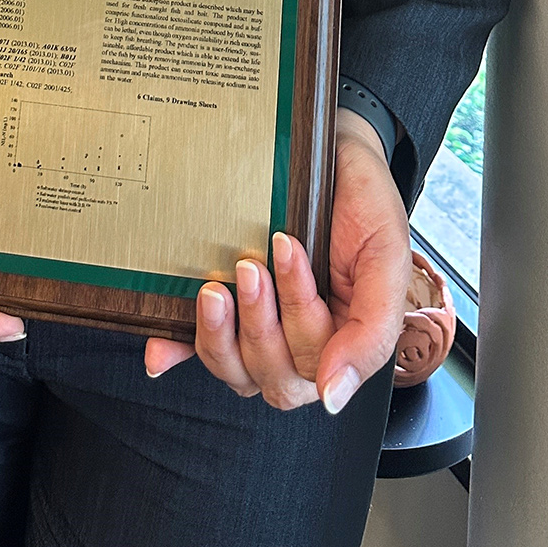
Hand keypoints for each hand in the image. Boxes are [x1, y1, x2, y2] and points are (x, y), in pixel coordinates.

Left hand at [143, 111, 411, 410]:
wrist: (334, 148)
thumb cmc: (364, 201)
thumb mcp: (386, 260)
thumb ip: (372, 333)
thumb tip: (332, 398)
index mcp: (343, 339)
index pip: (315, 362)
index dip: (298, 310)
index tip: (288, 247)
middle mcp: (300, 341)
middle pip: (272, 373)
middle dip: (258, 323)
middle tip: (250, 265)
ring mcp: (260, 325)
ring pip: (234, 369)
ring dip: (219, 336)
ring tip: (214, 288)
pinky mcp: (226, 307)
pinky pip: (195, 347)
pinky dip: (177, 351)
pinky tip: (160, 349)